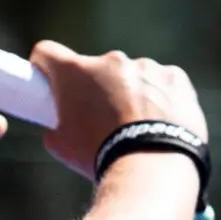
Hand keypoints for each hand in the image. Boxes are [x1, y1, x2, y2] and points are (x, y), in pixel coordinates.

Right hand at [31, 41, 207, 182]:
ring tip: (137, 128)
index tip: (50, 82)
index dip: (45, 66)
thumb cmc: (100, 156)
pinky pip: (163, 83)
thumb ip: (55, 126)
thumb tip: (58, 125)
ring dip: (130, 93)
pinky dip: (160, 98)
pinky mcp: (175, 77)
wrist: (152, 167)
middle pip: (95, 68)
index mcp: (75, 72)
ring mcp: (146, 67)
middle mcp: (110, 61)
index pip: (47, 52)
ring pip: (132, 76)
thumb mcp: (62, 146)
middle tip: (101, 120)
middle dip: (95, 88)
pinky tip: (161, 123)